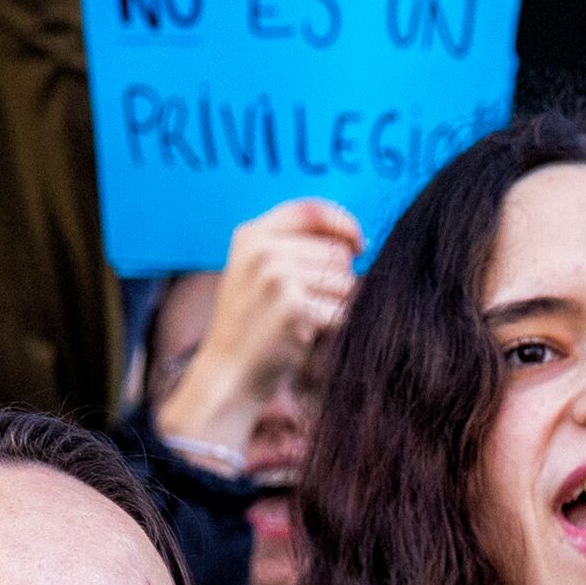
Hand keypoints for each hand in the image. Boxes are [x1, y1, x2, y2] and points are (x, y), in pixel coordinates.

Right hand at [155, 199, 363, 455]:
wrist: (226, 374)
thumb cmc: (251, 325)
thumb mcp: (256, 273)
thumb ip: (293, 247)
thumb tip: (355, 242)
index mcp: (251, 235)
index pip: (311, 210)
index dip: (343, 223)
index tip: (359, 244)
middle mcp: (262, 250)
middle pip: (336, 252)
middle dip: (337, 280)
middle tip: (308, 306)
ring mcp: (276, 277)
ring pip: (344, 282)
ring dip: (336, 305)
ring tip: (302, 321)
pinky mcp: (292, 307)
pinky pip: (341, 311)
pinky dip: (333, 328)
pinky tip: (304, 337)